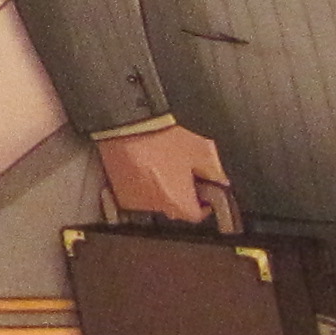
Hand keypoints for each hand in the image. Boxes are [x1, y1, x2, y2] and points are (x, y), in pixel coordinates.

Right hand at [97, 121, 233, 224]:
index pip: (197, 215)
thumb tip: (219, 179)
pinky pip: (135, 187)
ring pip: (154, 197)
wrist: (126, 120)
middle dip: (182, 192)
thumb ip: (213, 170)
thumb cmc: (160, 133)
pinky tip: (145, 159)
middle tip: (185, 170)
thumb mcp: (199, 148)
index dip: (206, 203)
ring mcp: (132, 196)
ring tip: (161, 160)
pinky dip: (141, 178)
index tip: (207, 191)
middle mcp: (154, 204)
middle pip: (174, 206)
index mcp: (177, 201)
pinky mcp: (116, 184)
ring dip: (160, 185)